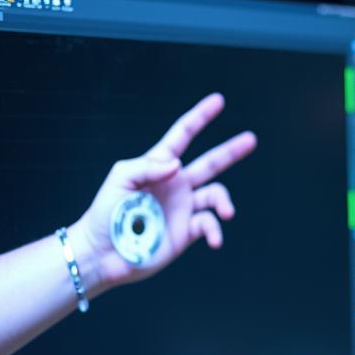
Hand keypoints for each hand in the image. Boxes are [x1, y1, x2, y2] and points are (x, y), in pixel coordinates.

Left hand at [70, 93, 255, 292]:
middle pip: (212, 162)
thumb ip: (147, 166)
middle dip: (232, 150)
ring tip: (227, 212)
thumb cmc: (105, 212)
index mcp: (159, 165)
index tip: (218, 101)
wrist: (104, 253)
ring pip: (216, 195)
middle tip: (251, 139)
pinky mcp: (188, 232)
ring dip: (225, 202)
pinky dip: (215, 232)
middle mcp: (177, 184)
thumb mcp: (120, 179)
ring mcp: (184, 208)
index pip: (183, 135)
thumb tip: (178, 165)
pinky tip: (214, 240)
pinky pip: (210, 225)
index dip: (200, 117)